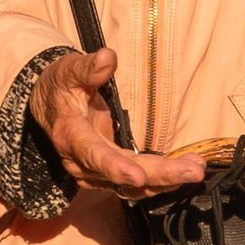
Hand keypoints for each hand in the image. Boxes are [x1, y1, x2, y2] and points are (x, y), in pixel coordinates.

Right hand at [28, 49, 207, 202]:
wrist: (48, 104)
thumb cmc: (60, 85)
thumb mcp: (68, 70)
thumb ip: (88, 67)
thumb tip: (108, 57)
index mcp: (70, 135)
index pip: (93, 154)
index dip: (114, 167)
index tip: (138, 176)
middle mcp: (80, 162)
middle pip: (122, 177)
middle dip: (160, 175)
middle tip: (193, 169)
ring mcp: (94, 173)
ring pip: (132, 186)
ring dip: (165, 180)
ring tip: (196, 167)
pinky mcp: (107, 176)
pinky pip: (135, 185)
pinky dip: (160, 180)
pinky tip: (183, 171)